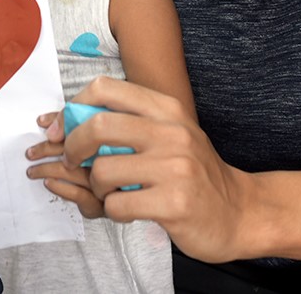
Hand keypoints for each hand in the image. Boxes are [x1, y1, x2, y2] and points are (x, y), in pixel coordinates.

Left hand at [26, 110, 105, 218]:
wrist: (131, 199)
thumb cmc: (115, 168)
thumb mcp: (101, 141)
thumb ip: (75, 127)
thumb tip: (45, 122)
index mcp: (111, 139)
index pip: (81, 125)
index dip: (58, 122)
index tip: (42, 123)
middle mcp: (109, 159)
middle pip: (73, 147)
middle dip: (46, 148)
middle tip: (31, 152)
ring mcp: (105, 181)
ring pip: (70, 171)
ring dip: (46, 170)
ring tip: (33, 171)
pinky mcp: (101, 202)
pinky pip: (77, 194)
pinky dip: (60, 187)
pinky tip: (48, 183)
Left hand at [63, 77, 251, 263]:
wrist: (240, 212)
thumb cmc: (193, 173)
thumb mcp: (168, 135)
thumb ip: (126, 124)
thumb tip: (62, 123)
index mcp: (167, 108)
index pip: (105, 88)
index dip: (72, 107)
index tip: (60, 130)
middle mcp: (172, 131)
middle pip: (97, 125)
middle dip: (74, 148)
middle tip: (76, 164)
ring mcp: (175, 167)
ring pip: (103, 170)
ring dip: (96, 188)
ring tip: (111, 194)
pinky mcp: (174, 202)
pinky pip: (117, 205)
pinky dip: (113, 211)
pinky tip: (128, 210)